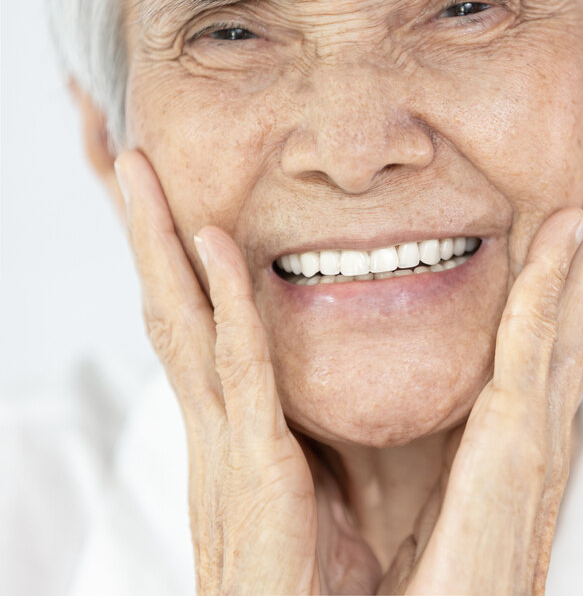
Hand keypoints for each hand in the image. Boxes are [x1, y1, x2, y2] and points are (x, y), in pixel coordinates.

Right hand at [115, 150, 381, 593]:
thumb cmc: (305, 584)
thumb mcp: (308, 496)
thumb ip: (308, 443)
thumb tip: (322, 407)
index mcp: (226, 434)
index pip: (190, 330)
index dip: (172, 267)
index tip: (164, 207)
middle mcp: (210, 430)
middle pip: (168, 311)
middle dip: (144, 238)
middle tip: (126, 163)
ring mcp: (221, 447)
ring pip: (181, 323)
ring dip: (159, 243)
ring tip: (138, 171)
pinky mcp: (252, 470)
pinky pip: (236, 369)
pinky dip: (221, 302)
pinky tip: (210, 244)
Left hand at [380, 134, 582, 594]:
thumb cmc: (426, 585)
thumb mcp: (433, 488)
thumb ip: (448, 432)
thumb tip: (443, 390)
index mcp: (525, 429)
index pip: (568, 321)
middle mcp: (545, 425)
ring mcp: (540, 440)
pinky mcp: (515, 459)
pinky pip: (537, 352)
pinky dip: (556, 285)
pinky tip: (565, 226)